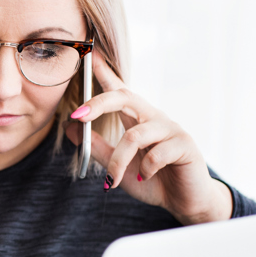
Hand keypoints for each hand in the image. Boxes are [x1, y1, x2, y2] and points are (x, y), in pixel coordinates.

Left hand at [65, 51, 231, 224]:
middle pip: (126, 98)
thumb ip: (96, 146)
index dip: (104, 73)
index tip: (90, 55)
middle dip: (99, 103)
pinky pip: (157, 154)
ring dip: (118, 161)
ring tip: (113, 180)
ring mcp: (171, 130)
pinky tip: (144, 178)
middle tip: (78, 116)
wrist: (184, 201)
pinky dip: (144, 170)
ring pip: (135, 136)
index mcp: (138, 120)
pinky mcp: (185, 145)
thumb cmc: (153, 181)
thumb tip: (70, 126)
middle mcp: (153, 119)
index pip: (119, 91)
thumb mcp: (118, 166)